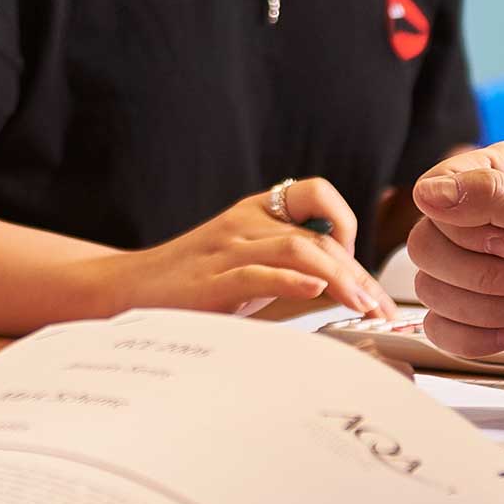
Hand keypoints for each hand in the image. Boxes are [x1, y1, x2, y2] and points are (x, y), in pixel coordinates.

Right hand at [80, 179, 394, 319]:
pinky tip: (316, 293)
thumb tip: (347, 292)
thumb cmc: (188, 288)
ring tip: (363, 308)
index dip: (347, 224)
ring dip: (340, 280)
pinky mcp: (210, 282)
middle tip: (381, 308)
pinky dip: (292, 282)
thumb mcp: (244, 268)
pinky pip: (258, 273)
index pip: (315, 194)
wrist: (123, 292)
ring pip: (297, 250)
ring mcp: (226, 250)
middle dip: (358, 272)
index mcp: (253, 212)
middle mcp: (243, 223)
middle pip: (317, 235)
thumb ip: (289, 270)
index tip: (364, 273)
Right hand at [407, 142, 503, 371]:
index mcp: (501, 175)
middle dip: (482, 274)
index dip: (462, 226)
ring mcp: (478, 268)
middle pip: (425, 244)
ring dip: (490, 307)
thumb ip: (497, 198)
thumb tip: (425, 194)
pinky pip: (440, 330)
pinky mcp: (479, 315)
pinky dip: (477, 338)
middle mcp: (481, 219)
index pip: (433, 192)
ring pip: (430, 289)